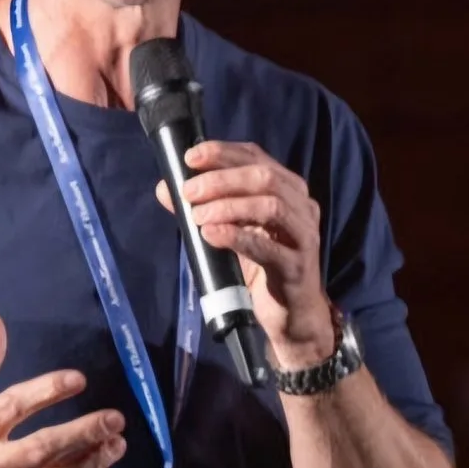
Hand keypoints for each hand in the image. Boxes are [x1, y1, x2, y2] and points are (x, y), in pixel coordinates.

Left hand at [158, 140, 336, 370]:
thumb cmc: (261, 267)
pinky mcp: (297, 266)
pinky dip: (237, 236)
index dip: (223, 152)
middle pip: (264, 177)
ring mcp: (303, 235)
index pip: (256, 156)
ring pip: (270, 206)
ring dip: (228, 206)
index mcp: (287, 189)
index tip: (190, 157)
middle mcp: (301, 205)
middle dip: (221, 179)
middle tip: (189, 191)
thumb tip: (165, 189)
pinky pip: (268, 247)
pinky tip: (212, 235)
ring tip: (198, 216)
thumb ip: (203, 208)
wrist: (291, 315)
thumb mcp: (231, 231)